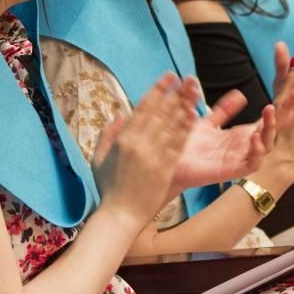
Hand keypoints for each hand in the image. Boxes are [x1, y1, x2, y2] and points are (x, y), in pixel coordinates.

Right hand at [93, 73, 195, 228]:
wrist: (119, 215)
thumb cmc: (107, 188)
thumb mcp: (99, 158)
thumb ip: (108, 134)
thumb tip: (118, 113)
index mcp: (123, 139)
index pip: (143, 108)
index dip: (157, 90)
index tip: (168, 77)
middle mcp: (139, 144)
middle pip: (160, 112)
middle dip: (174, 93)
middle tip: (187, 79)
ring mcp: (154, 156)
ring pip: (171, 125)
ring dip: (184, 106)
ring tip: (194, 90)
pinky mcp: (166, 169)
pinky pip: (178, 144)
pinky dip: (186, 129)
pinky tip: (193, 116)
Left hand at [171, 86, 276, 188]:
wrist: (168, 161)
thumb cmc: (188, 145)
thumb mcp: (208, 122)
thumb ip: (224, 110)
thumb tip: (241, 95)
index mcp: (241, 135)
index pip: (269, 118)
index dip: (284, 106)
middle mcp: (244, 146)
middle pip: (274, 129)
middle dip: (289, 114)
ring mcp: (239, 159)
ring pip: (266, 146)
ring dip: (271, 129)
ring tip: (270, 111)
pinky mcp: (230, 172)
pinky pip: (251, 164)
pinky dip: (257, 152)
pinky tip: (255, 138)